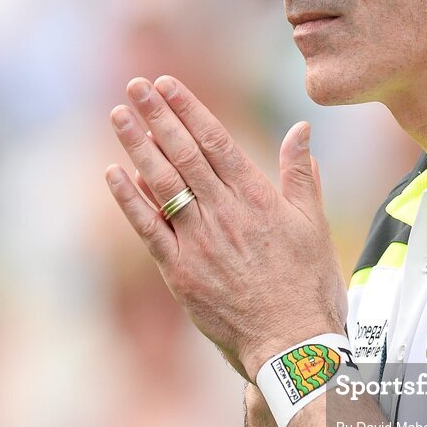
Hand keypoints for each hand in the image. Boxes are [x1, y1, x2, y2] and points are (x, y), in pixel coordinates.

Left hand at [105, 75, 346, 379]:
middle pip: (184, 155)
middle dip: (158, 116)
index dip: (189, 110)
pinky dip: (129, 200)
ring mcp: (199, 242)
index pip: (216, 142)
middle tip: (136, 85)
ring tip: (119, 115)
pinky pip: (148, 229)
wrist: (292, 343)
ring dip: (137, 147)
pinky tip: (113, 173)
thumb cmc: (308, 284)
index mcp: (258, 199)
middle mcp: (225, 213)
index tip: (167, 84)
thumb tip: (300, 129)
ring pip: (162, 184)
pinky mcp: (180, 272)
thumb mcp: (314, 224)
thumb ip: (302, 174)